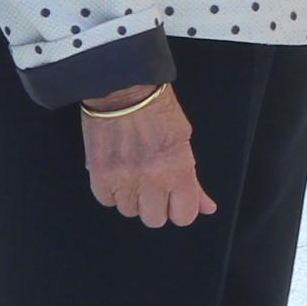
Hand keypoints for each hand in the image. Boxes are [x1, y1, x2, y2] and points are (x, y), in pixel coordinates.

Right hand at [80, 89, 212, 226]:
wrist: (122, 86)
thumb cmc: (157, 109)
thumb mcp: (184, 142)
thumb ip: (194, 181)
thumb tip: (207, 208)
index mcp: (178, 170)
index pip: (184, 217)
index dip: (179, 209)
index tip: (174, 198)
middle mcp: (152, 179)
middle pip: (154, 219)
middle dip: (155, 204)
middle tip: (152, 184)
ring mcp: (124, 178)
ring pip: (129, 211)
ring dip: (131, 196)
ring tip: (132, 173)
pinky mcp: (99, 173)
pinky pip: (106, 200)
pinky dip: (111, 190)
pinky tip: (116, 172)